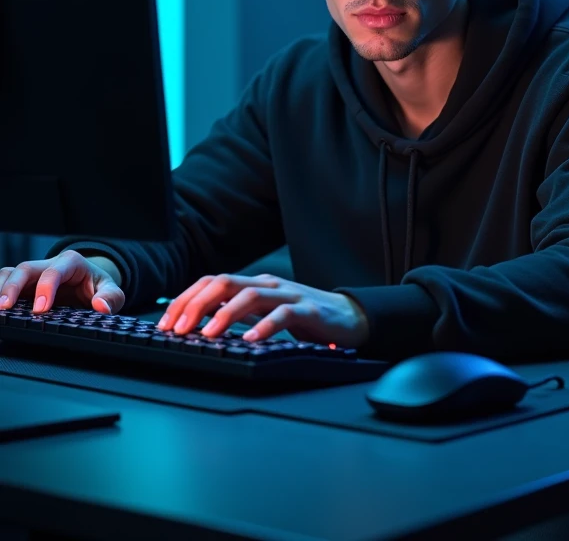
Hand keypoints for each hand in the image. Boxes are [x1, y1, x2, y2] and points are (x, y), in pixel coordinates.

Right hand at [0, 250, 124, 314]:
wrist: (90, 285)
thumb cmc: (97, 287)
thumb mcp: (111, 290)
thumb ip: (111, 297)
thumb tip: (102, 307)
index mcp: (71, 263)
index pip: (54, 271)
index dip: (46, 288)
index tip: (41, 309)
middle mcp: (49, 265)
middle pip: (25, 268)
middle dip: (13, 286)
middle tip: (5, 307)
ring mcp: (34, 275)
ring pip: (11, 273)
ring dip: (1, 288)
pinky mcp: (24, 286)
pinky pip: (6, 283)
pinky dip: (0, 292)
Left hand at [157, 273, 369, 347]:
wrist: (349, 318)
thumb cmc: (303, 318)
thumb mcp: (263, 315)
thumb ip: (236, 315)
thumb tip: (197, 326)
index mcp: (253, 284)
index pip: (211, 282)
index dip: (185, 299)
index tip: (166, 322)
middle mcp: (267, 284)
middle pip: (224, 283)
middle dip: (196, 304)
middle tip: (177, 328)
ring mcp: (288, 295)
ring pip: (250, 295)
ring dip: (225, 314)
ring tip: (207, 334)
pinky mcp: (308, 310)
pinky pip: (283, 315)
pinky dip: (265, 326)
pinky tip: (251, 339)